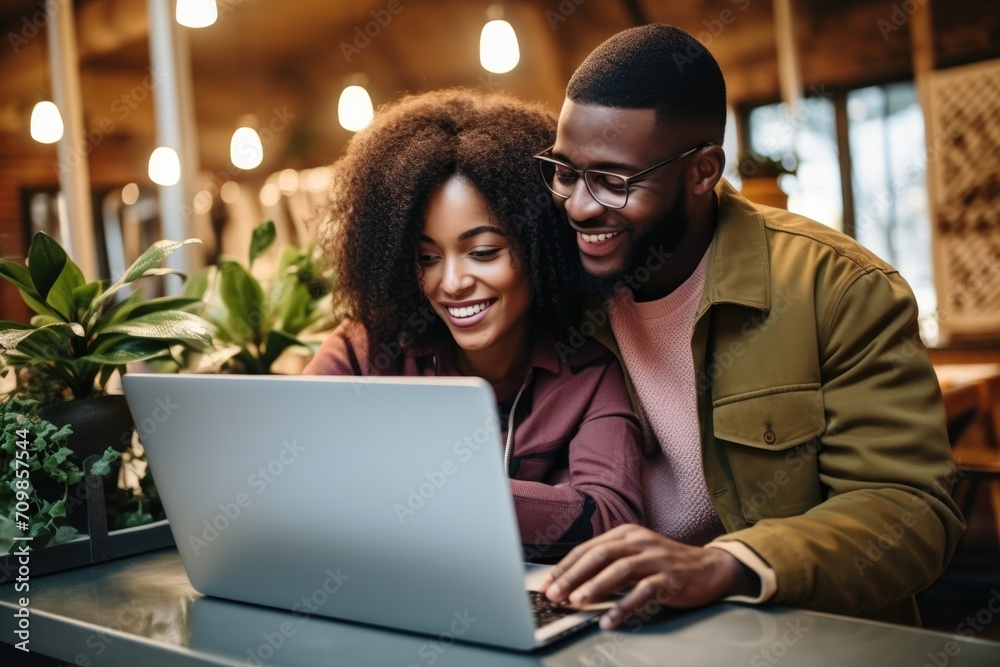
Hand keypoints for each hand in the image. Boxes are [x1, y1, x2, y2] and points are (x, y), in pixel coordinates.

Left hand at [538, 524, 744, 629]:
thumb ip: (609, 564)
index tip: (546, 584)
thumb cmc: (666, 564)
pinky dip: (625, 607)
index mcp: (626, 534)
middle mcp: (638, 542)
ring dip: (595, 587)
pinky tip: (610, 620)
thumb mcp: (635, 555)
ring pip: (620, 570)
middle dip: (573, 576)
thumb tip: (574, 582)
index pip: (587, 548)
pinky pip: (644, 592)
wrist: (709, 567)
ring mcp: (655, 558)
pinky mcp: (670, 577)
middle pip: (599, 555)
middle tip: (555, 595)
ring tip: (577, 603)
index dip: (565, 567)